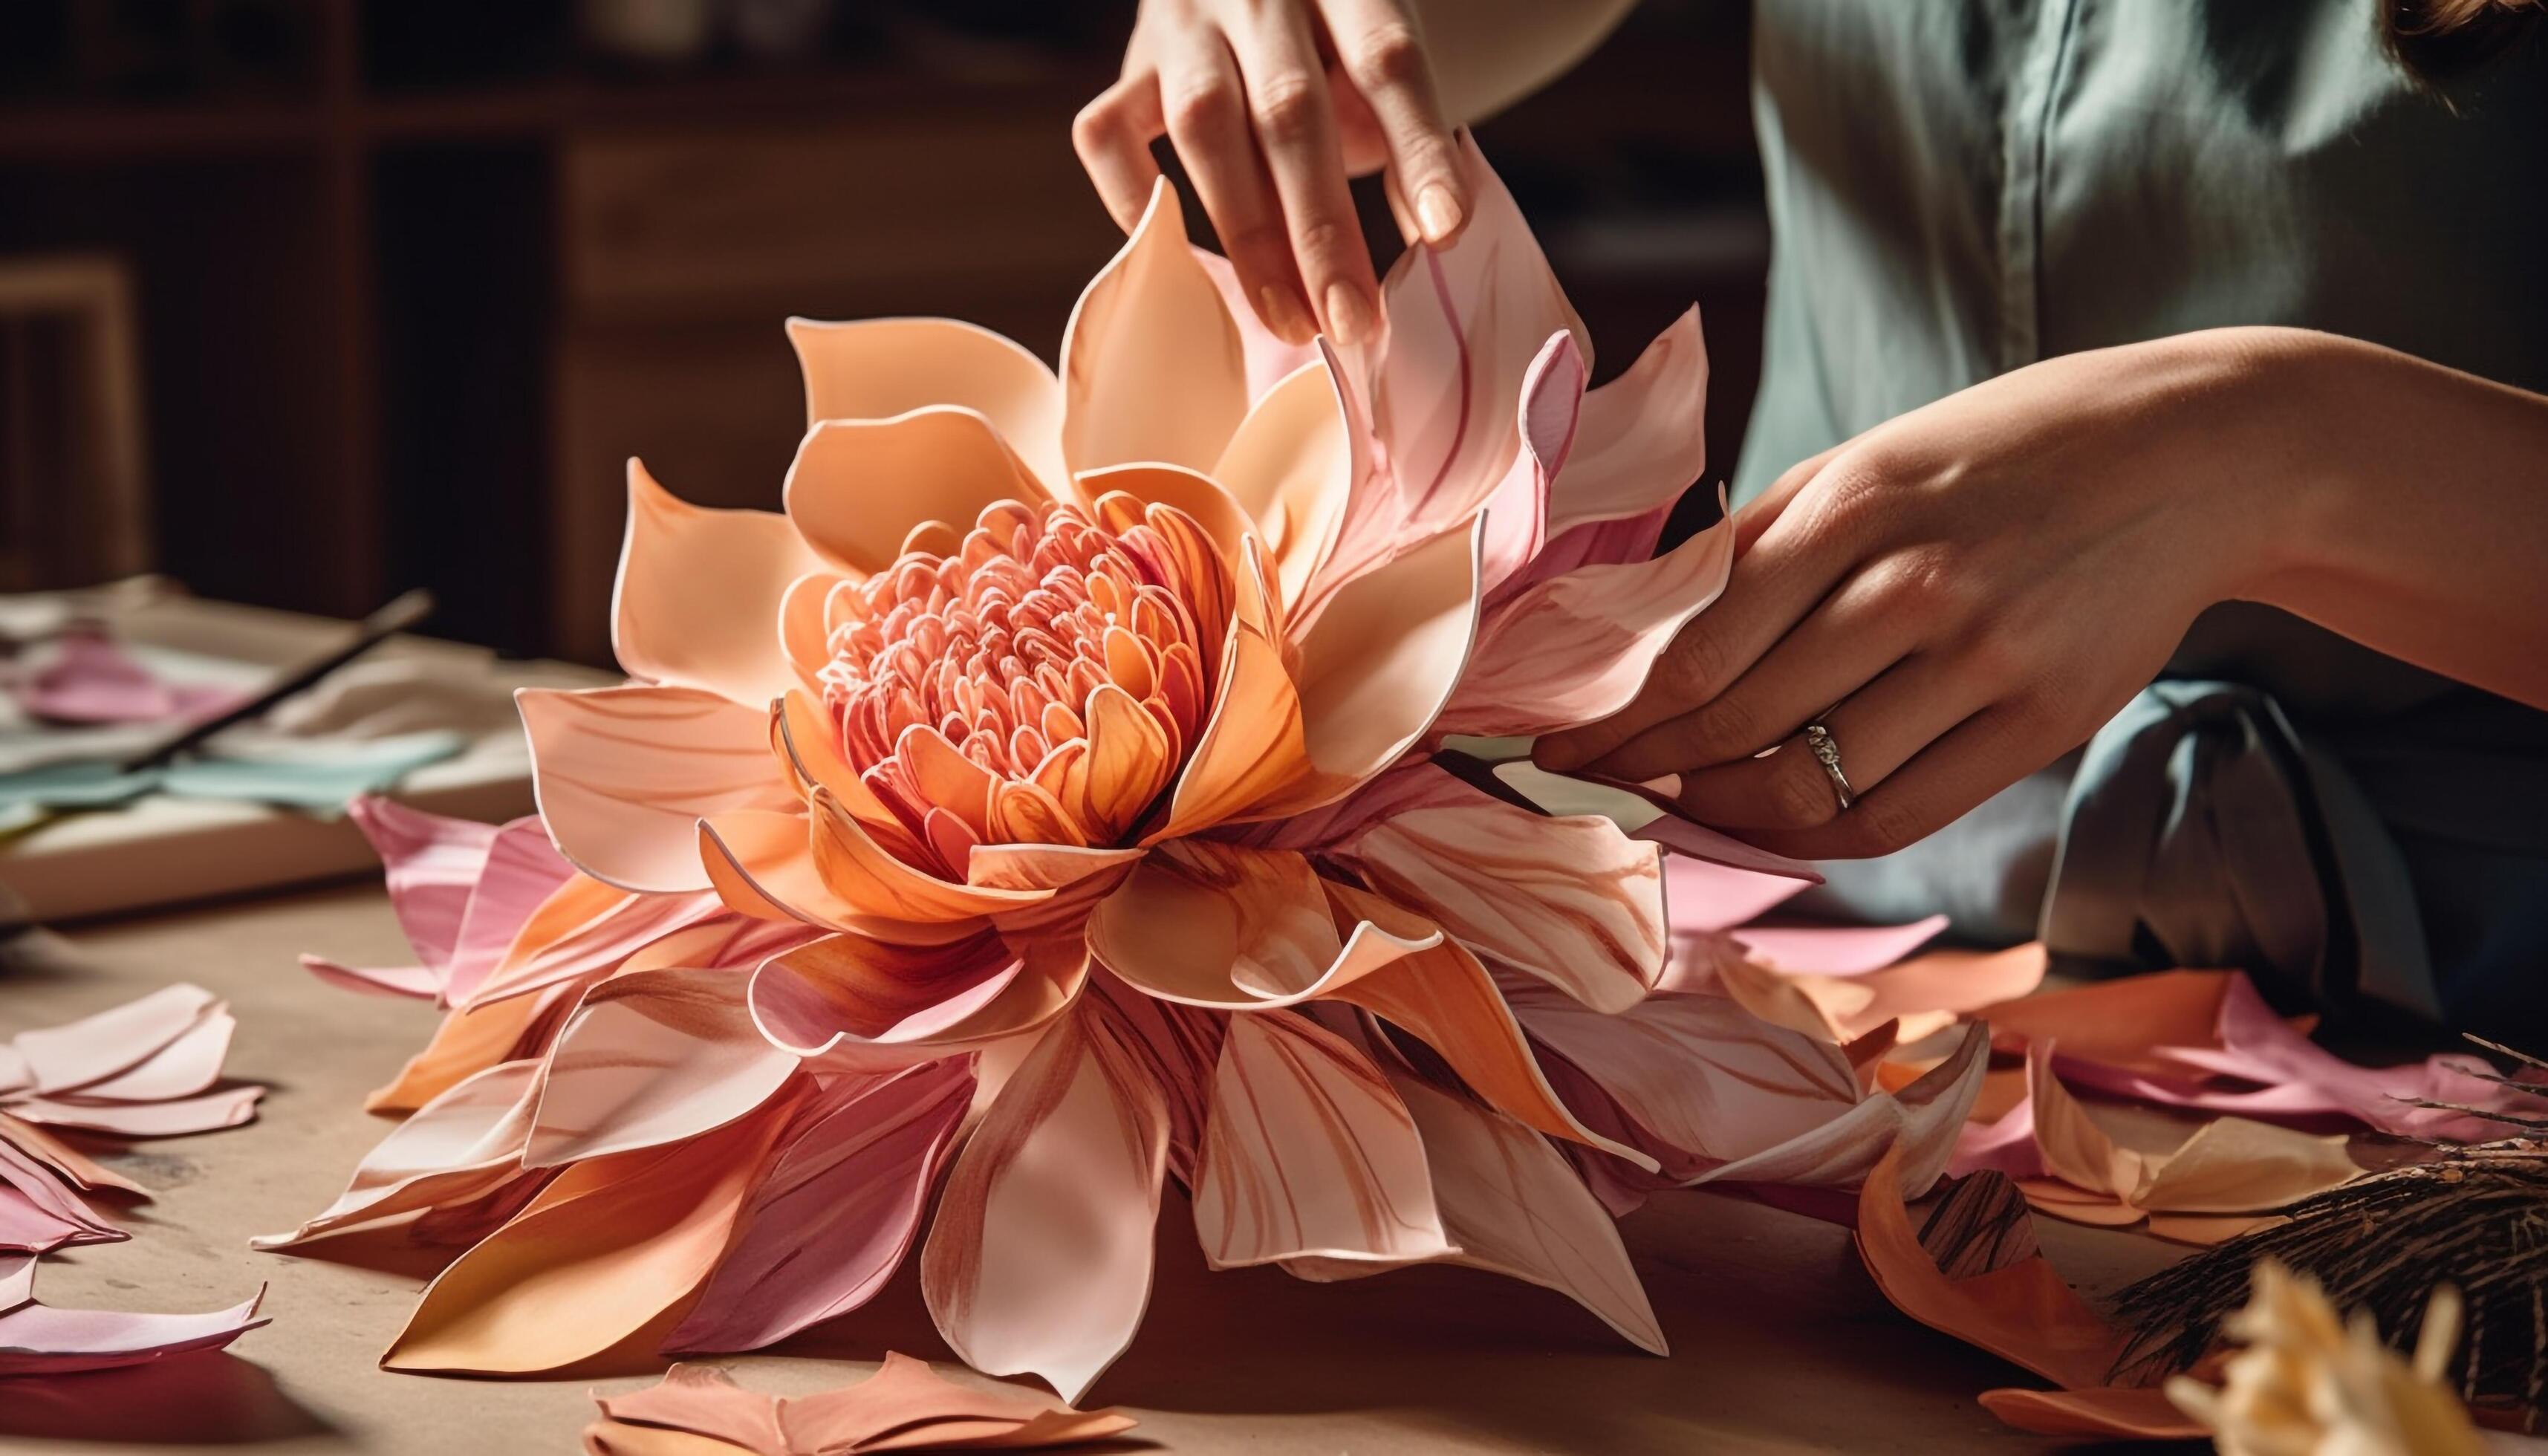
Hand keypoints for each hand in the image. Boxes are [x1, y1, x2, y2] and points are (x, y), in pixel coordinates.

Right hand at [1074, 0, 1471, 345]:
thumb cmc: (1332, 42)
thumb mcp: (1380, 64)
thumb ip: (1403, 132)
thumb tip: (1433, 235)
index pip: (1386, 60)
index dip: (1416, 149)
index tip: (1446, 232)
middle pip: (1289, 110)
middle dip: (1322, 229)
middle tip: (1352, 321)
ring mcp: (1183, 23)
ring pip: (1204, 128)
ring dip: (1249, 238)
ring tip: (1289, 319)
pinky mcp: (1132, 61)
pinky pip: (1107, 133)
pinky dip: (1136, 199)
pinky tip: (1185, 259)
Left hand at [1535, 331, 2323, 858]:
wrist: (2196, 454)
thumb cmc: (2000, 454)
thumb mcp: (1873, 460)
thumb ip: (1761, 543)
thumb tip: (1636, 639)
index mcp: (1851, 503)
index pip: (1694, 646)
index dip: (1610, 713)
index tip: (1550, 742)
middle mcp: (1912, 583)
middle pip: (1734, 722)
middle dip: (1640, 769)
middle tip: (1587, 788)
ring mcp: (1984, 660)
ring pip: (1804, 782)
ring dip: (1715, 811)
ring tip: (1670, 807)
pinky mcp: (2042, 722)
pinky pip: (1892, 816)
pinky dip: (1812, 837)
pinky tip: (1770, 825)